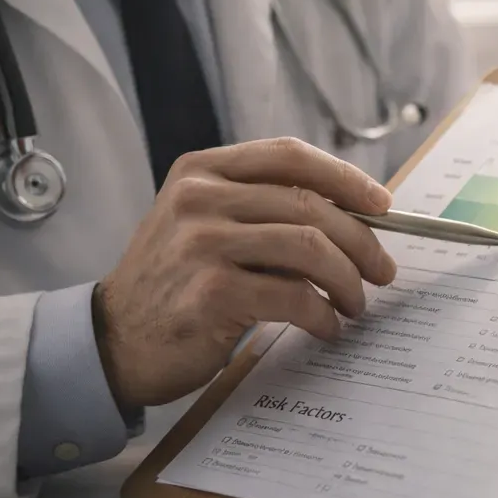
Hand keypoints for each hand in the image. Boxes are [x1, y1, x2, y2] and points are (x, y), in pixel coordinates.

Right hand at [94, 137, 398, 408]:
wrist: (114, 341)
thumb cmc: (176, 283)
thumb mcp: (204, 223)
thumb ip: (261, 207)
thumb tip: (355, 214)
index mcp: (201, 171)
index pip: (290, 156)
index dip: (346, 178)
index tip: (383, 204)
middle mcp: (199, 199)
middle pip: (311, 205)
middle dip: (361, 241)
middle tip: (382, 271)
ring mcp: (202, 244)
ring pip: (310, 249)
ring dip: (348, 281)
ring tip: (356, 303)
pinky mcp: (212, 293)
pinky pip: (295, 297)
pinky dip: (323, 315)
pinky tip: (327, 327)